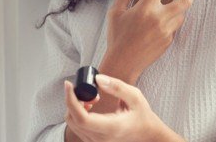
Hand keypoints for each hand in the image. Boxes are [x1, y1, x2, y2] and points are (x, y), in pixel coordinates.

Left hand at [64, 74, 180, 141]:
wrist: (147, 135)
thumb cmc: (142, 115)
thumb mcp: (135, 96)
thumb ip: (117, 86)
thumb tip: (98, 79)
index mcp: (111, 128)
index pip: (82, 118)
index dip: (71, 100)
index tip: (69, 84)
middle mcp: (100, 139)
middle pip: (72, 120)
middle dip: (72, 100)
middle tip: (87, 90)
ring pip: (72, 124)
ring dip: (75, 106)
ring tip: (92, 97)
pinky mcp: (93, 141)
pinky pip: (77, 127)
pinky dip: (77, 113)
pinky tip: (90, 106)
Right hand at [102, 0, 193, 81]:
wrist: (123, 64)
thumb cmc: (117, 36)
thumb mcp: (116, 12)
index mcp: (145, 8)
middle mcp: (159, 18)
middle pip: (185, 0)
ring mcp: (166, 31)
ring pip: (182, 14)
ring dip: (179, 7)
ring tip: (169, 6)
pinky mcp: (169, 41)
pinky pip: (175, 27)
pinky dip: (171, 21)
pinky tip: (159, 24)